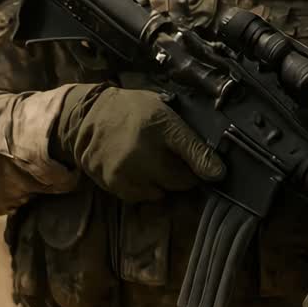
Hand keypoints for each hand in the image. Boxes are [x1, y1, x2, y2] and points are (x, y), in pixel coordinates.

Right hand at [55, 86, 224, 201]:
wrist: (88, 116)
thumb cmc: (133, 110)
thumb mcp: (164, 110)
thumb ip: (189, 136)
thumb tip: (217, 168)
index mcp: (162, 125)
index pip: (194, 151)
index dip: (209, 167)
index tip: (218, 174)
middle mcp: (144, 150)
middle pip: (180, 180)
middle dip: (182, 174)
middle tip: (174, 160)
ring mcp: (127, 169)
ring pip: (161, 192)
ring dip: (162, 183)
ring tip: (152, 163)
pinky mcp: (113, 183)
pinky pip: (141, 196)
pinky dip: (143, 188)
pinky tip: (136, 170)